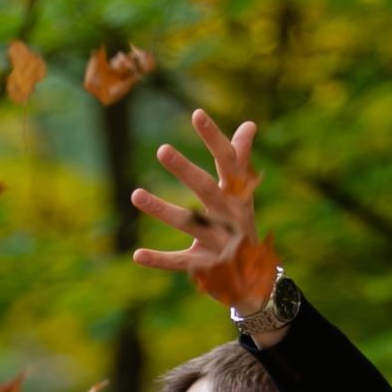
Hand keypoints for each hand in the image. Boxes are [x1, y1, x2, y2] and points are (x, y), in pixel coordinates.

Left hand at [130, 109, 269, 308]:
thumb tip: (249, 124)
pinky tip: (137, 254)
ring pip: (188, 224)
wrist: (256, 277)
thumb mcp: (243, 195)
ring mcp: (218, 243)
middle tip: (162, 149)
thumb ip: (241, 161)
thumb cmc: (241, 224)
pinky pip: (180, 263)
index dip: (214, 138)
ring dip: (162, 210)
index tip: (197, 114)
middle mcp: (230, 217)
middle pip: (206, 190)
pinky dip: (159, 260)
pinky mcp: (205, 266)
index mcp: (238, 196)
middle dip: (186, 170)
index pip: (228, 162)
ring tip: (135, 194)